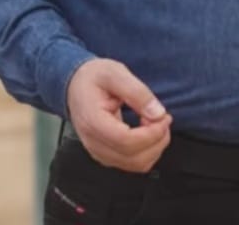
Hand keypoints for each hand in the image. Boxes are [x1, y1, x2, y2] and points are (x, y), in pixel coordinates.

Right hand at [65, 58, 171, 172]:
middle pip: (133, 157)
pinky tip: (147, 131)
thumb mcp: (115, 73)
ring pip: (136, 164)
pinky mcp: (106, 155)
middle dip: (157, 139)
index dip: (151, 133)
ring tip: (155, 122)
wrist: (74, 86)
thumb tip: (158, 113)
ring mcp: (99, 152)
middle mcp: (93, 142)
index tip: (163, 117)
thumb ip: (137, 92)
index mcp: (93, 121)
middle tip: (163, 117)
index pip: (126, 142)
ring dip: (155, 147)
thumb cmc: (93, 78)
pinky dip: (148, 151)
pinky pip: (133, 163)